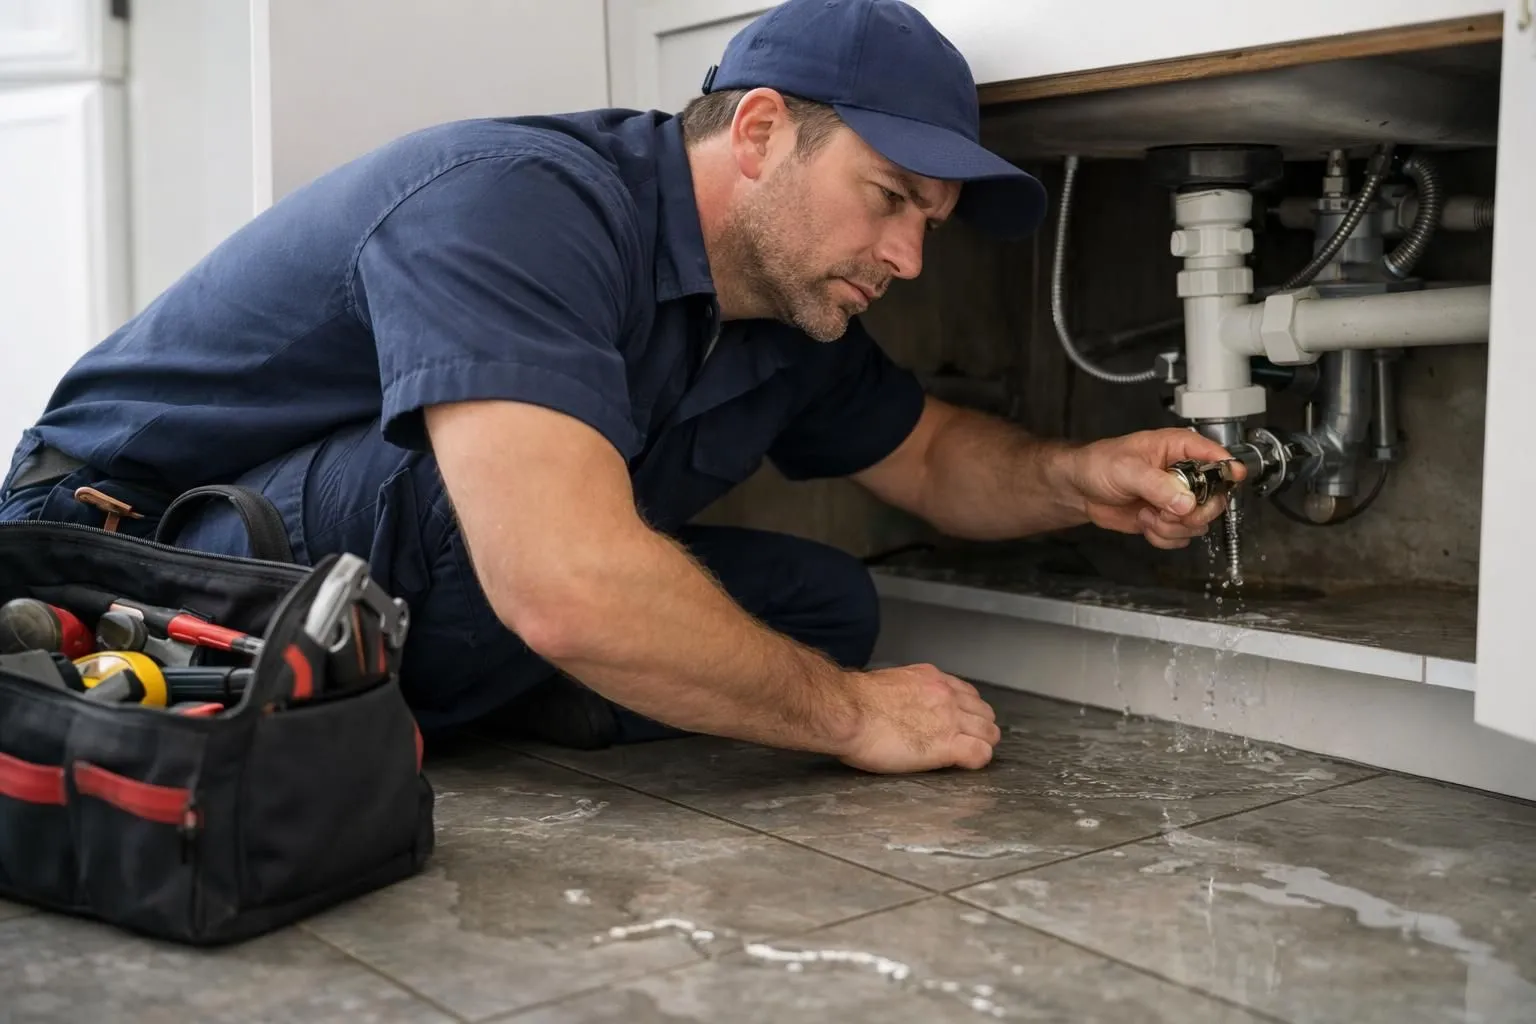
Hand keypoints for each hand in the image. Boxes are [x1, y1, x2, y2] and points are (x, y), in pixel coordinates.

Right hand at [836, 664, 1000, 773]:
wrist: (847, 711)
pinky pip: (981, 754)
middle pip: (984, 713)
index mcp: (931, 678)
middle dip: (979, 728)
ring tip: (967, 756)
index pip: (967, 694)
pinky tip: (964, 765)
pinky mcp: (948, 745)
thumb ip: (906, 691)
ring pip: (989, 733)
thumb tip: (903, 704)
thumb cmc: (853, 702)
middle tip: (965, 742)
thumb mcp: (888, 684)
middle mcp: (946, 695)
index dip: (966, 712)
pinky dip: (977, 761)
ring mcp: (950, 719)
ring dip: (982, 744)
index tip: (958, 723)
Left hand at [1065, 428, 1243, 549]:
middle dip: (1195, 513)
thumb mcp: (1126, 469)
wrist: (1080, 489)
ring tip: (1149, 515)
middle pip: (1216, 498)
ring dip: (1173, 527)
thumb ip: (1157, 485)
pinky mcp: (1168, 519)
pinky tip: (1146, 523)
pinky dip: (1163, 537)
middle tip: (1173, 512)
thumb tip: (1185, 502)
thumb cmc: (1099, 465)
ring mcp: (1177, 499)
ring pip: (1199, 523)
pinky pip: (1181, 537)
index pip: (1216, 456)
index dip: (1228, 469)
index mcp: (1179, 449)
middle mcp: (1184, 474)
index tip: (1233, 480)